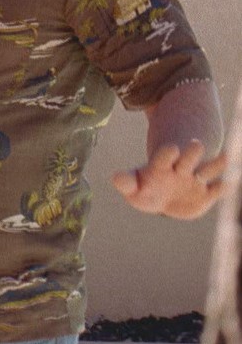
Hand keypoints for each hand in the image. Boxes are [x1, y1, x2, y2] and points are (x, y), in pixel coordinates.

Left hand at [111, 140, 226, 218]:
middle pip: (187, 158)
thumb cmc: (145, 190)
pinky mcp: (207, 193)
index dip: (167, 152)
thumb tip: (115, 177)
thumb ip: (126, 182)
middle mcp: (180, 169)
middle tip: (196, 144)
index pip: (164, 156)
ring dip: (215, 164)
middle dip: (191, 152)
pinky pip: (217, 189)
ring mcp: (195, 180)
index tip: (172, 148)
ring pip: (207, 169)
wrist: (163, 199)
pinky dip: (224, 186)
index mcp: (161, 165)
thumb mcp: (133, 188)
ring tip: (225, 157)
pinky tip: (228, 182)